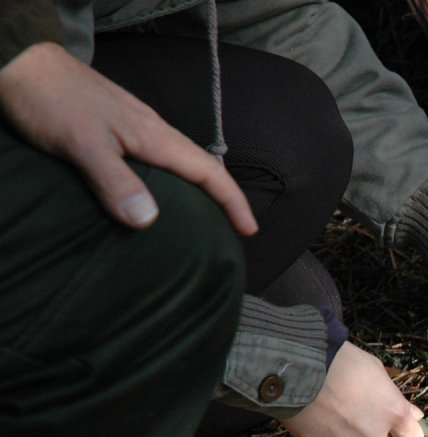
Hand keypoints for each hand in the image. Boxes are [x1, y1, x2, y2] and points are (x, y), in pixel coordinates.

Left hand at [0, 42, 255, 234]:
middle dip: (223, 198)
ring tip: (204, 216)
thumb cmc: (50, 99)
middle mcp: (152, 131)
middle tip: (233, 228)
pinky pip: (159, 159)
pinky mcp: (117, 128)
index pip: (208, 172)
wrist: (19, 62)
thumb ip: (115, 182)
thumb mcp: (81, 143)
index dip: (233, 202)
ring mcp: (135, 127)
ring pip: (180, 162)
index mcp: (154, 137)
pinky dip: (173, 180)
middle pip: (201, 167)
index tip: (249, 229)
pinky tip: (160, 190)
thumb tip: (148, 221)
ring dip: (199, 189)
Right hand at [280, 343, 424, 436]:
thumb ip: (395, 398)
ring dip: (343, 433)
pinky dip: (320, 435)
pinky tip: (313, 415)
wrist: (299, 369)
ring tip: (327, 408)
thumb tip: (413, 415)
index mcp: (393, 414)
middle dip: (367, 428)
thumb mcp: (377, 370)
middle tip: (350, 406)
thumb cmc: (342, 362)